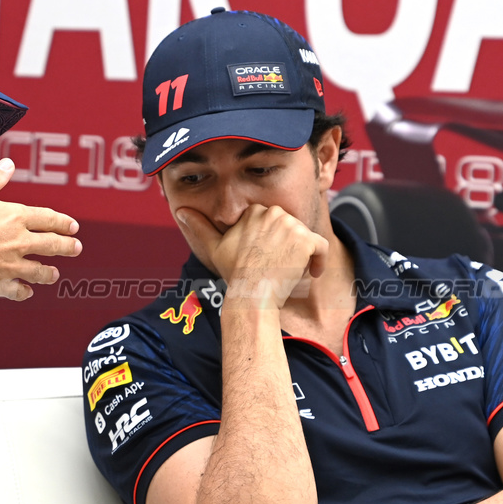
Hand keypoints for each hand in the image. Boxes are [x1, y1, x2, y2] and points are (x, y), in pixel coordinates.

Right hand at [0, 159, 81, 300]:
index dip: (63, 222)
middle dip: (67, 246)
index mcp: (15, 217)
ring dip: (49, 272)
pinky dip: (24, 291)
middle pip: (52, 244)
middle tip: (76, 247)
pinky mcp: (1, 281)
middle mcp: (19, 241)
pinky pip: (18, 289)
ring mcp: (12, 263)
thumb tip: (8, 165)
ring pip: (40, 270)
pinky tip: (27, 292)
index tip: (73, 226)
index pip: (48, 219)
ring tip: (54, 274)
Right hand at [176, 204, 326, 309]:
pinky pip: (321, 248)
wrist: (252, 292)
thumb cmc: (234, 273)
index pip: (273, 222)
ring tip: (290, 272)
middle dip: (288, 246)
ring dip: (302, 255)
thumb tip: (181, 211)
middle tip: (278, 267)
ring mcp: (292, 226)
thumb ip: (200, 226)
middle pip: (291, 228)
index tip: (268, 257)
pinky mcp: (307, 240)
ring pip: (305, 238)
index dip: (273, 241)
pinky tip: (311, 273)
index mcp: (254, 211)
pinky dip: (319, 262)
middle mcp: (274, 213)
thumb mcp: (214, 247)